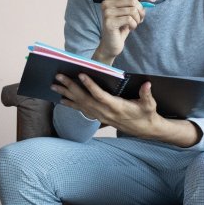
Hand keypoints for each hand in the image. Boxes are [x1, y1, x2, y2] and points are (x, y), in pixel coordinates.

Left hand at [52, 73, 202, 146]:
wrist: (145, 129)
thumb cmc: (146, 114)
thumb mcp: (149, 104)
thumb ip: (146, 94)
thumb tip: (147, 85)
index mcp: (117, 107)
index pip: (100, 95)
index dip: (90, 85)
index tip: (80, 75)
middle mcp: (105, 112)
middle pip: (84, 99)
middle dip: (70, 87)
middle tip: (58, 77)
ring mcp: (101, 116)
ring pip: (80, 104)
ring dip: (66, 94)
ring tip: (54, 86)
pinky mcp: (99, 117)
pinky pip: (82, 110)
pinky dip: (71, 104)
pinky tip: (61, 99)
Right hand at [94, 0, 155, 63]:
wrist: (112, 43)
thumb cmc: (122, 26)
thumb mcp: (129, 11)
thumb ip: (135, 1)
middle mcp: (107, 2)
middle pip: (133, 1)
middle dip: (141, 11)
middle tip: (141, 19)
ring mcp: (107, 12)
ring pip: (132, 10)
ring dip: (137, 19)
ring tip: (134, 24)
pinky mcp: (109, 22)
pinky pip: (129, 20)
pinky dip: (134, 25)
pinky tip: (130, 28)